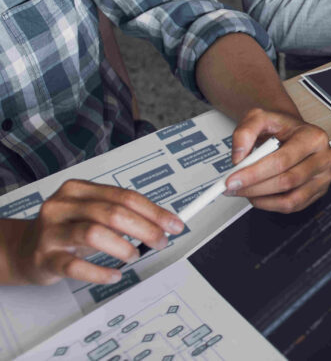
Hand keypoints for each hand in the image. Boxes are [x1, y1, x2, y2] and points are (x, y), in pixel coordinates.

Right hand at [1, 180, 183, 285]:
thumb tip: (162, 222)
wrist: (24, 249)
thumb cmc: (65, 229)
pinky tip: (114, 274)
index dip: (154, 211)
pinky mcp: (45, 258)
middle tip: (160, 242)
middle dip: (145, 228)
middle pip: (112, 213)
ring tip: (134, 255)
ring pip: (94, 233)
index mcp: (78, 189)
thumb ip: (122, 212)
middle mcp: (62, 206)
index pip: (124, 196)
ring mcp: (51, 232)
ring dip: (123, 247)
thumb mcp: (91, 212)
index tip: (173, 224)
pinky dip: (100, 272)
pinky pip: (76, 266)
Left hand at [225, 109, 330, 212]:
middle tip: (232, 188)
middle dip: (255, 188)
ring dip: (262, 199)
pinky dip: (271, 205)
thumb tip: (239, 158)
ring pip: (291, 199)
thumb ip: (245, 132)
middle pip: (287, 181)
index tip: (233, 179)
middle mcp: (324, 157)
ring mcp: (323, 176)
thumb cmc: (279, 127)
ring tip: (244, 191)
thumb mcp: (259, 117)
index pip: (282, 161)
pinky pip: (293, 206)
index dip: (255, 173)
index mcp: (313, 137)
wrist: (291, 132)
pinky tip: (258, 195)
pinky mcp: (319, 191)